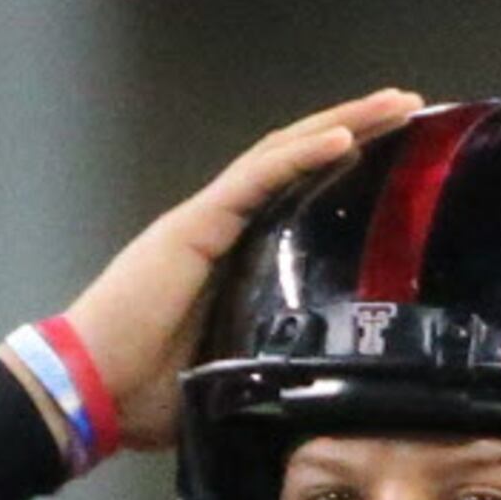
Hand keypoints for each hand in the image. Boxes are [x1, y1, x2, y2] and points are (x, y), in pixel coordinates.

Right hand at [60, 88, 424, 451]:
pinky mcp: (195, 225)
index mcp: (234, 259)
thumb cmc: (147, 396)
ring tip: (396, 104)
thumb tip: (328, 390)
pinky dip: (301, 154)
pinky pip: (257, 178)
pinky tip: (344, 137)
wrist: (89, 392)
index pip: (298, 197)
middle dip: (358, 130)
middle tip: (411, 107)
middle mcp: (223, 227)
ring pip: (284, 154)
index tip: (399, 160)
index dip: (345, 172)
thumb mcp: (237, 377)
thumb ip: (277, 365)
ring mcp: (208, 221)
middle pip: (298, 162)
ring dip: (343, 125)